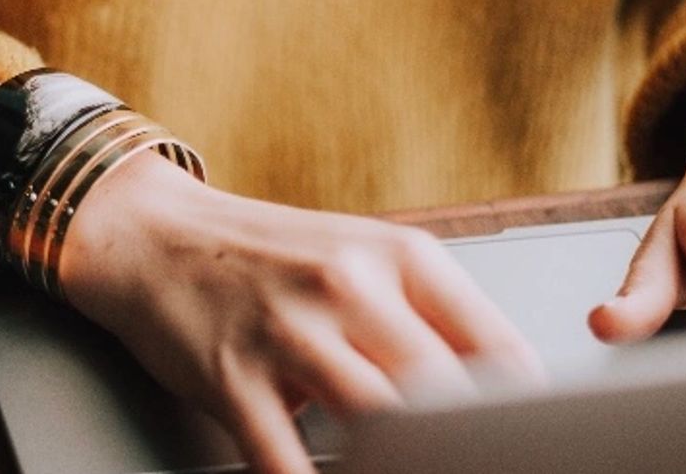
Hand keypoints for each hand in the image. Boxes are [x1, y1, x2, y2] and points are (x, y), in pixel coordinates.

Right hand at [58, 153, 540, 472]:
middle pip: (445, 394)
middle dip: (467, 451)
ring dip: (401, 467)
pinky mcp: (232, 376)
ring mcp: (289, 331)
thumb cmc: (269, 256)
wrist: (157, 235)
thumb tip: (500, 391)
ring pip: (378, 424)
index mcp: (402, 257)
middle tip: (473, 466)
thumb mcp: (361, 259)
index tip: (528, 449)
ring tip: (408, 472)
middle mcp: (351, 286)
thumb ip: (427, 316)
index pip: (498, 349)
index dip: (524, 416)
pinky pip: (284, 460)